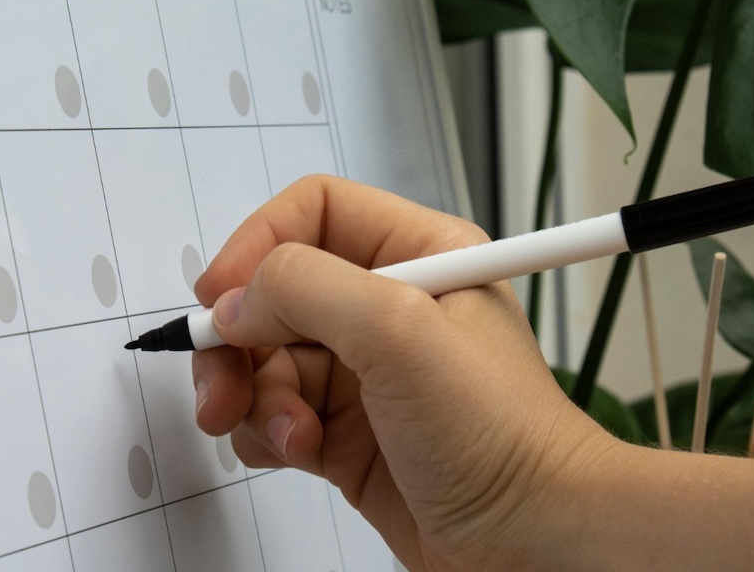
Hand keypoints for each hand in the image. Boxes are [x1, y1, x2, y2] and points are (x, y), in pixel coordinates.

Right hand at [191, 176, 613, 570]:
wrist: (532, 539)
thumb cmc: (500, 433)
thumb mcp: (400, 331)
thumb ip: (306, 289)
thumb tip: (237, 299)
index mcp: (416, 252)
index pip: (313, 213)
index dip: (258, 244)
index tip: (221, 296)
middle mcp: (385, 303)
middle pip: (273, 291)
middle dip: (238, 338)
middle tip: (221, 383)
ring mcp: (363, 369)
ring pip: (264, 358)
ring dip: (255, 396)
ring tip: (289, 433)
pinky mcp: (344, 428)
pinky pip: (273, 412)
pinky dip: (268, 433)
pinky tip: (300, 453)